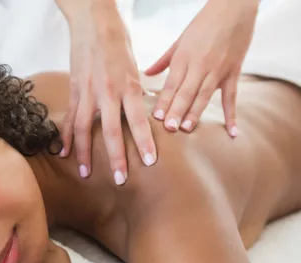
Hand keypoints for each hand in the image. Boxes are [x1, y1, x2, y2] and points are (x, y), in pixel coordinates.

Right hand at [58, 0, 155, 183]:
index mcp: (128, 86)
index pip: (138, 121)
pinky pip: (70, 118)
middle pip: (112, 132)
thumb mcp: (134, 67)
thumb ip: (135, 92)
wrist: (93, 23)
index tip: (149, 162)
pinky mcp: (74, 91)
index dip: (144, 142)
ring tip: (86, 173)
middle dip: (116, 158)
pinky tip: (64, 152)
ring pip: (86, 129)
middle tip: (120, 180)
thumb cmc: (118, 42)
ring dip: (85, 153)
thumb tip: (140, 111)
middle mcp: (108, 93)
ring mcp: (88, 93)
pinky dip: (67, 136)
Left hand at [146, 0, 258, 135]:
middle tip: (169, 128)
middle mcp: (200, 65)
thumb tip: (146, 74)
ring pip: (204, 95)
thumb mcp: (179, 40)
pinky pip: (231, 97)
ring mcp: (218, 69)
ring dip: (195, 113)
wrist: (234, 7)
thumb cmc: (204, 23)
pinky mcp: (234, 72)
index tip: (155, 118)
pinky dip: (231, 115)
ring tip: (186, 128)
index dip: (164, 101)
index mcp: (184, 58)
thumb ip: (164, 60)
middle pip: (186, 92)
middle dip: (177, 111)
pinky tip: (231, 132)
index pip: (171, 84)